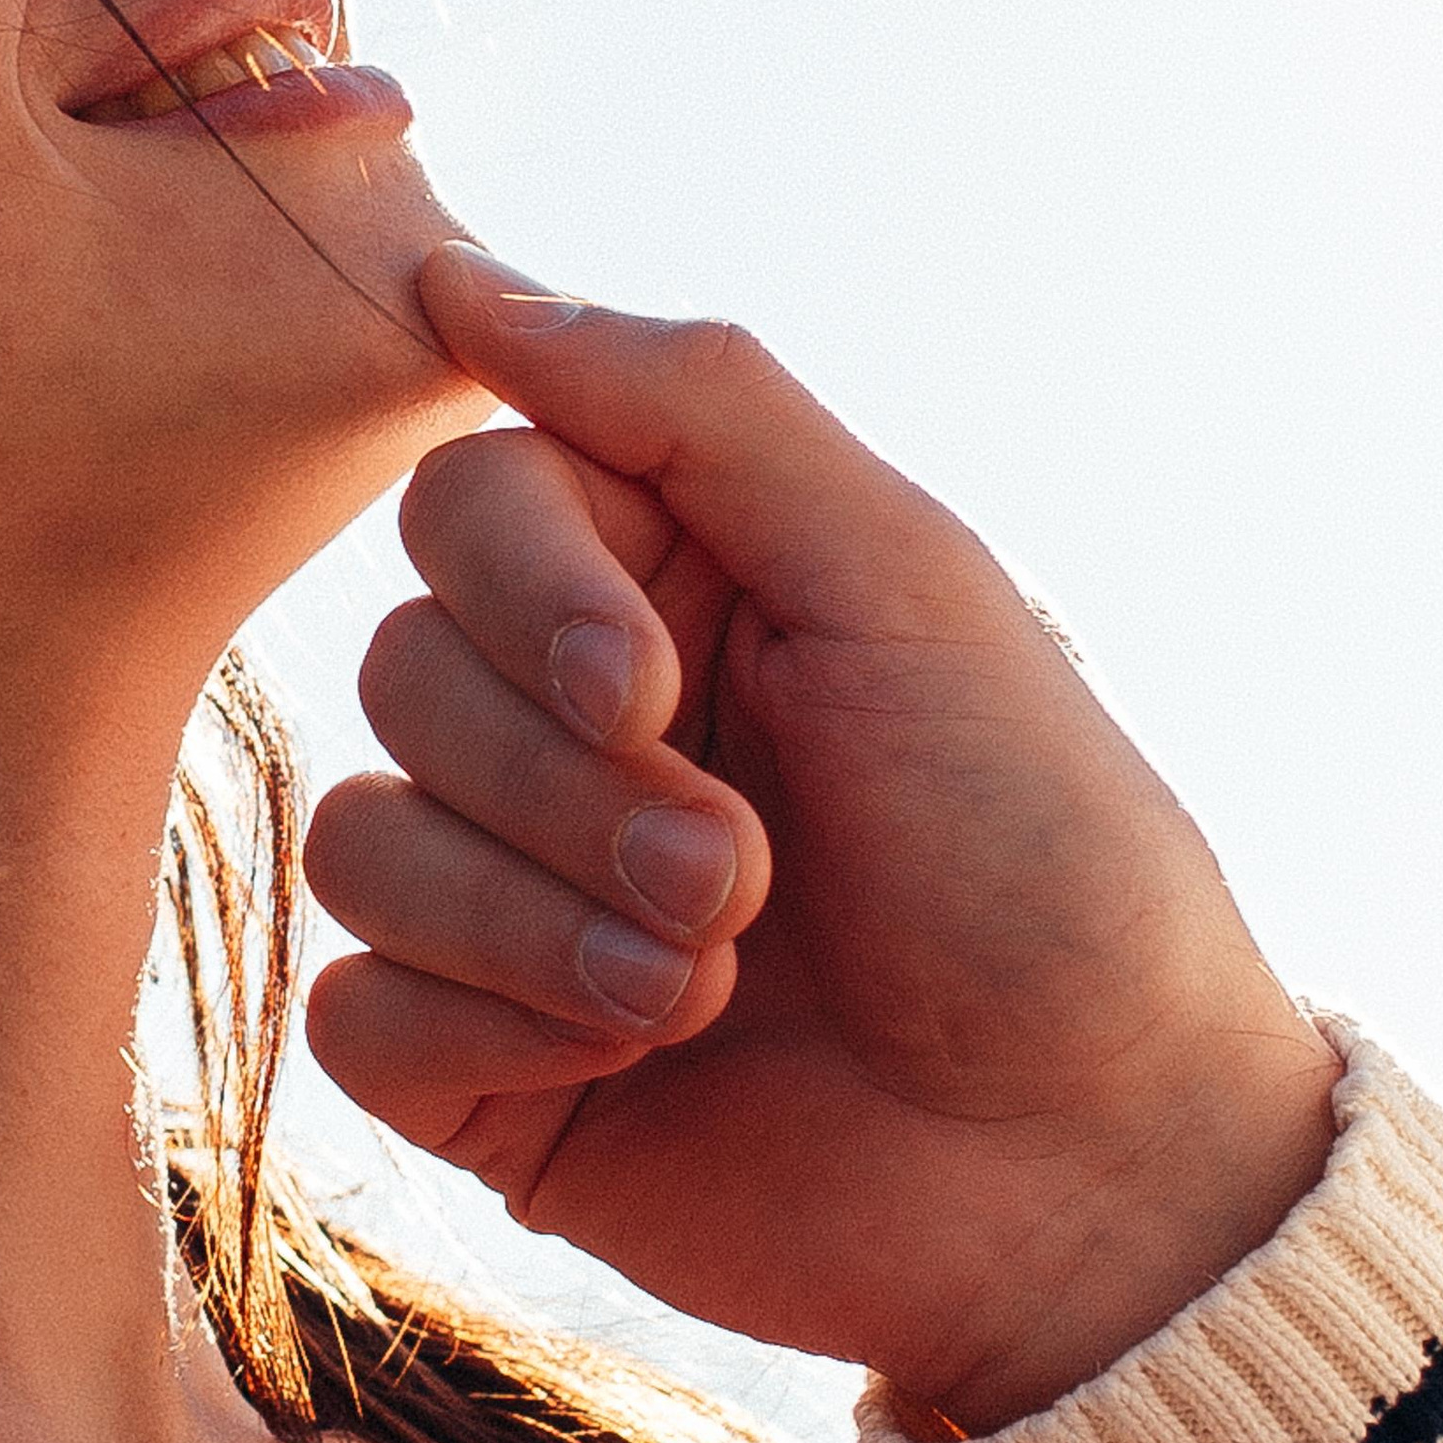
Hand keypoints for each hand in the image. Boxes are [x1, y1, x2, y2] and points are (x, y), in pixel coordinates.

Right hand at [305, 245, 1337, 1433]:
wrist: (1093, 1166)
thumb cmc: (1038, 849)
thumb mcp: (902, 579)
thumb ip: (693, 402)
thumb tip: (463, 276)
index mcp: (671, 585)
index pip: (467, 504)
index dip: (528, 595)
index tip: (651, 689)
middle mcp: (574, 724)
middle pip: (401, 670)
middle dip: (567, 788)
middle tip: (747, 876)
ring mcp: (516, 898)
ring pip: (360, 840)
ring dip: (536, 920)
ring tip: (704, 982)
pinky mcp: (481, 1066)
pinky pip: (349, 1009)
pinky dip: (477, 1029)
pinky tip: (628, 1060)